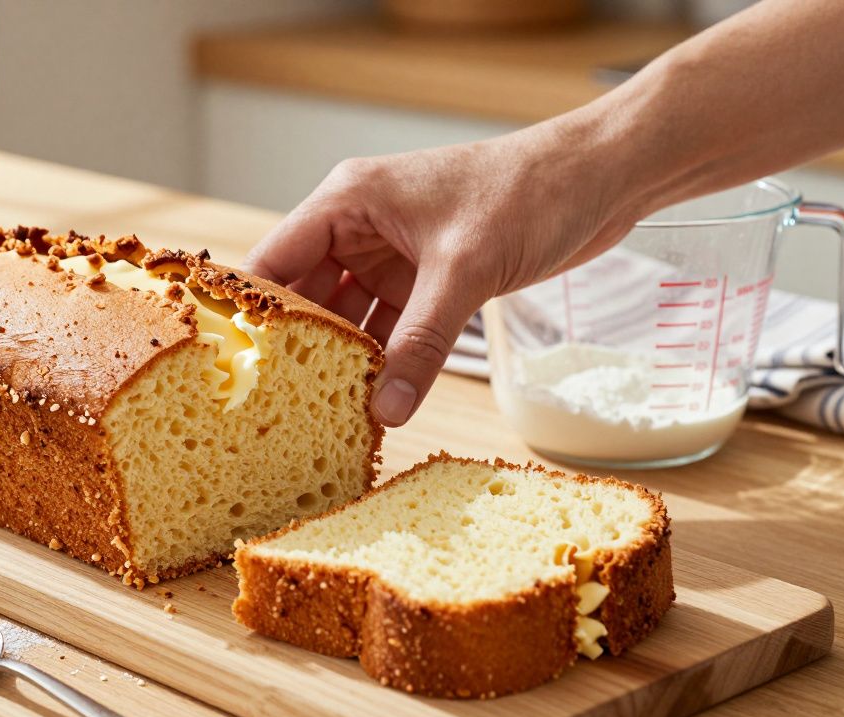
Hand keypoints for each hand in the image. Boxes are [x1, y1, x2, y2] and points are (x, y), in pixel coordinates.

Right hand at [243, 122, 642, 426]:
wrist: (599, 178)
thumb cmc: (528, 192)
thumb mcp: (463, 271)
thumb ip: (421, 343)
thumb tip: (387, 408)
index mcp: (349, 201)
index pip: (276, 261)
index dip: (257, 315)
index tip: (244, 370)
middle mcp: (362, 226)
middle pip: (308, 296)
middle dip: (303, 348)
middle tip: (288, 405)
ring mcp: (393, 254)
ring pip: (350, 317)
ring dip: (347, 360)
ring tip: (332, 411)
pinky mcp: (427, 277)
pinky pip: (391, 326)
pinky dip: (387, 359)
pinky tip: (381, 397)